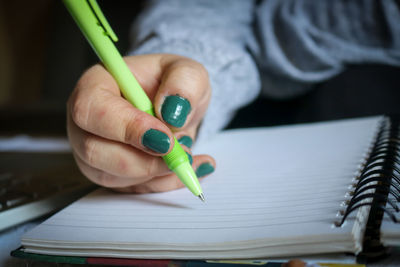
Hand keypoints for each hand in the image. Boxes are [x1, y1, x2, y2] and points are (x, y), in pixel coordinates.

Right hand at [67, 54, 215, 192]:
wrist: (175, 106)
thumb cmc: (172, 84)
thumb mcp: (188, 72)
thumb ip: (184, 83)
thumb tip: (172, 112)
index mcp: (96, 84)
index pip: (92, 109)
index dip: (127, 128)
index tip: (165, 138)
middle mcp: (87, 121)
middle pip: (94, 150)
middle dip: (143, 160)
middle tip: (181, 153)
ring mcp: (94, 150)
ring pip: (111, 176)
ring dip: (154, 173)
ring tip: (187, 157)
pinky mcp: (110, 172)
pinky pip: (131, 189)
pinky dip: (163, 183)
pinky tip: (187, 169)